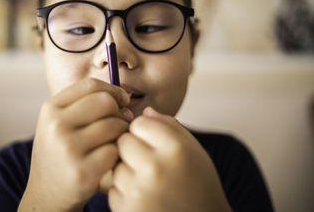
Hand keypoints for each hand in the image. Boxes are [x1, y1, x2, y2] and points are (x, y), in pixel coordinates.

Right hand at [18, 78, 132, 211]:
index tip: (121, 100)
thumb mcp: (59, 123)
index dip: (113, 90)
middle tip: (120, 123)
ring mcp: (68, 148)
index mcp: (50, 109)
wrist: (46, 194)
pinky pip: (115, 150)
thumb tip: (123, 96)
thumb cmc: (60, 153)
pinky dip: (117, 153)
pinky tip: (109, 159)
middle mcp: (56, 125)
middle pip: (105, 102)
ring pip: (114, 125)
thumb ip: (85, 104)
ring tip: (114, 141)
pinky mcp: (83, 171)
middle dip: (119, 111)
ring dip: (121, 132)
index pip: (90, 85)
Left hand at [109, 107, 231, 211]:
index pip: (139, 123)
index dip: (145, 132)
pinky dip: (125, 194)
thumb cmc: (200, 186)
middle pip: (123, 142)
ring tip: (149, 183)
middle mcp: (156, 168)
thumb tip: (145, 111)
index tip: (155, 143)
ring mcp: (139, 191)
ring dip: (127, 172)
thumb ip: (171, 127)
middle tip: (149, 162)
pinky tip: (145, 198)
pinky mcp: (128, 210)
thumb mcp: (195, 150)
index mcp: (175, 148)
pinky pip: (113, 190)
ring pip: (116, 166)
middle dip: (133, 149)